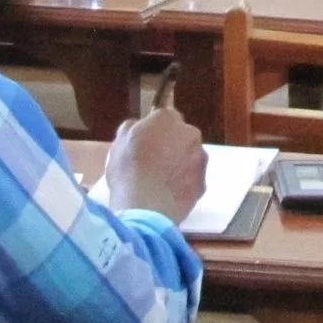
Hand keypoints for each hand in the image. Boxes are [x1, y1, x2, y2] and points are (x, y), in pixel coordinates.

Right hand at [102, 105, 207, 225]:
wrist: (144, 206)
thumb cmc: (127, 170)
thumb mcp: (119, 142)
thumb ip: (132, 127)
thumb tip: (139, 125)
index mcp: (168, 119)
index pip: (165, 116)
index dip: (155, 130)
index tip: (147, 142)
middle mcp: (190, 134)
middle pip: (182, 136)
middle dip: (171, 145)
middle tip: (154, 162)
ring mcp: (200, 159)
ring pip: (190, 157)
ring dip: (180, 164)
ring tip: (160, 181)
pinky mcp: (203, 183)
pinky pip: (192, 179)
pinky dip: (183, 184)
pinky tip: (168, 194)